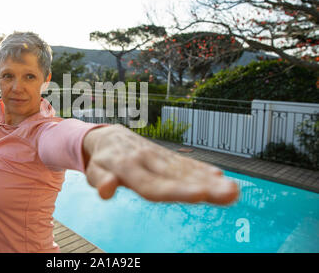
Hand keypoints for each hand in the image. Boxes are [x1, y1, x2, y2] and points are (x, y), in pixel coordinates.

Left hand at [83, 124, 239, 204]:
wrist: (109, 135)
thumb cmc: (101, 159)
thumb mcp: (94, 169)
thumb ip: (100, 180)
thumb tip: (106, 190)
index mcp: (127, 167)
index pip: (153, 184)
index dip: (176, 190)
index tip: (201, 195)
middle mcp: (147, 160)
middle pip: (176, 177)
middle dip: (204, 186)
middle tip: (230, 193)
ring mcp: (159, 157)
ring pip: (185, 170)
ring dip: (210, 180)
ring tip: (234, 191)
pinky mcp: (166, 156)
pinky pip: (185, 164)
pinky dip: (201, 170)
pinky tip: (220, 177)